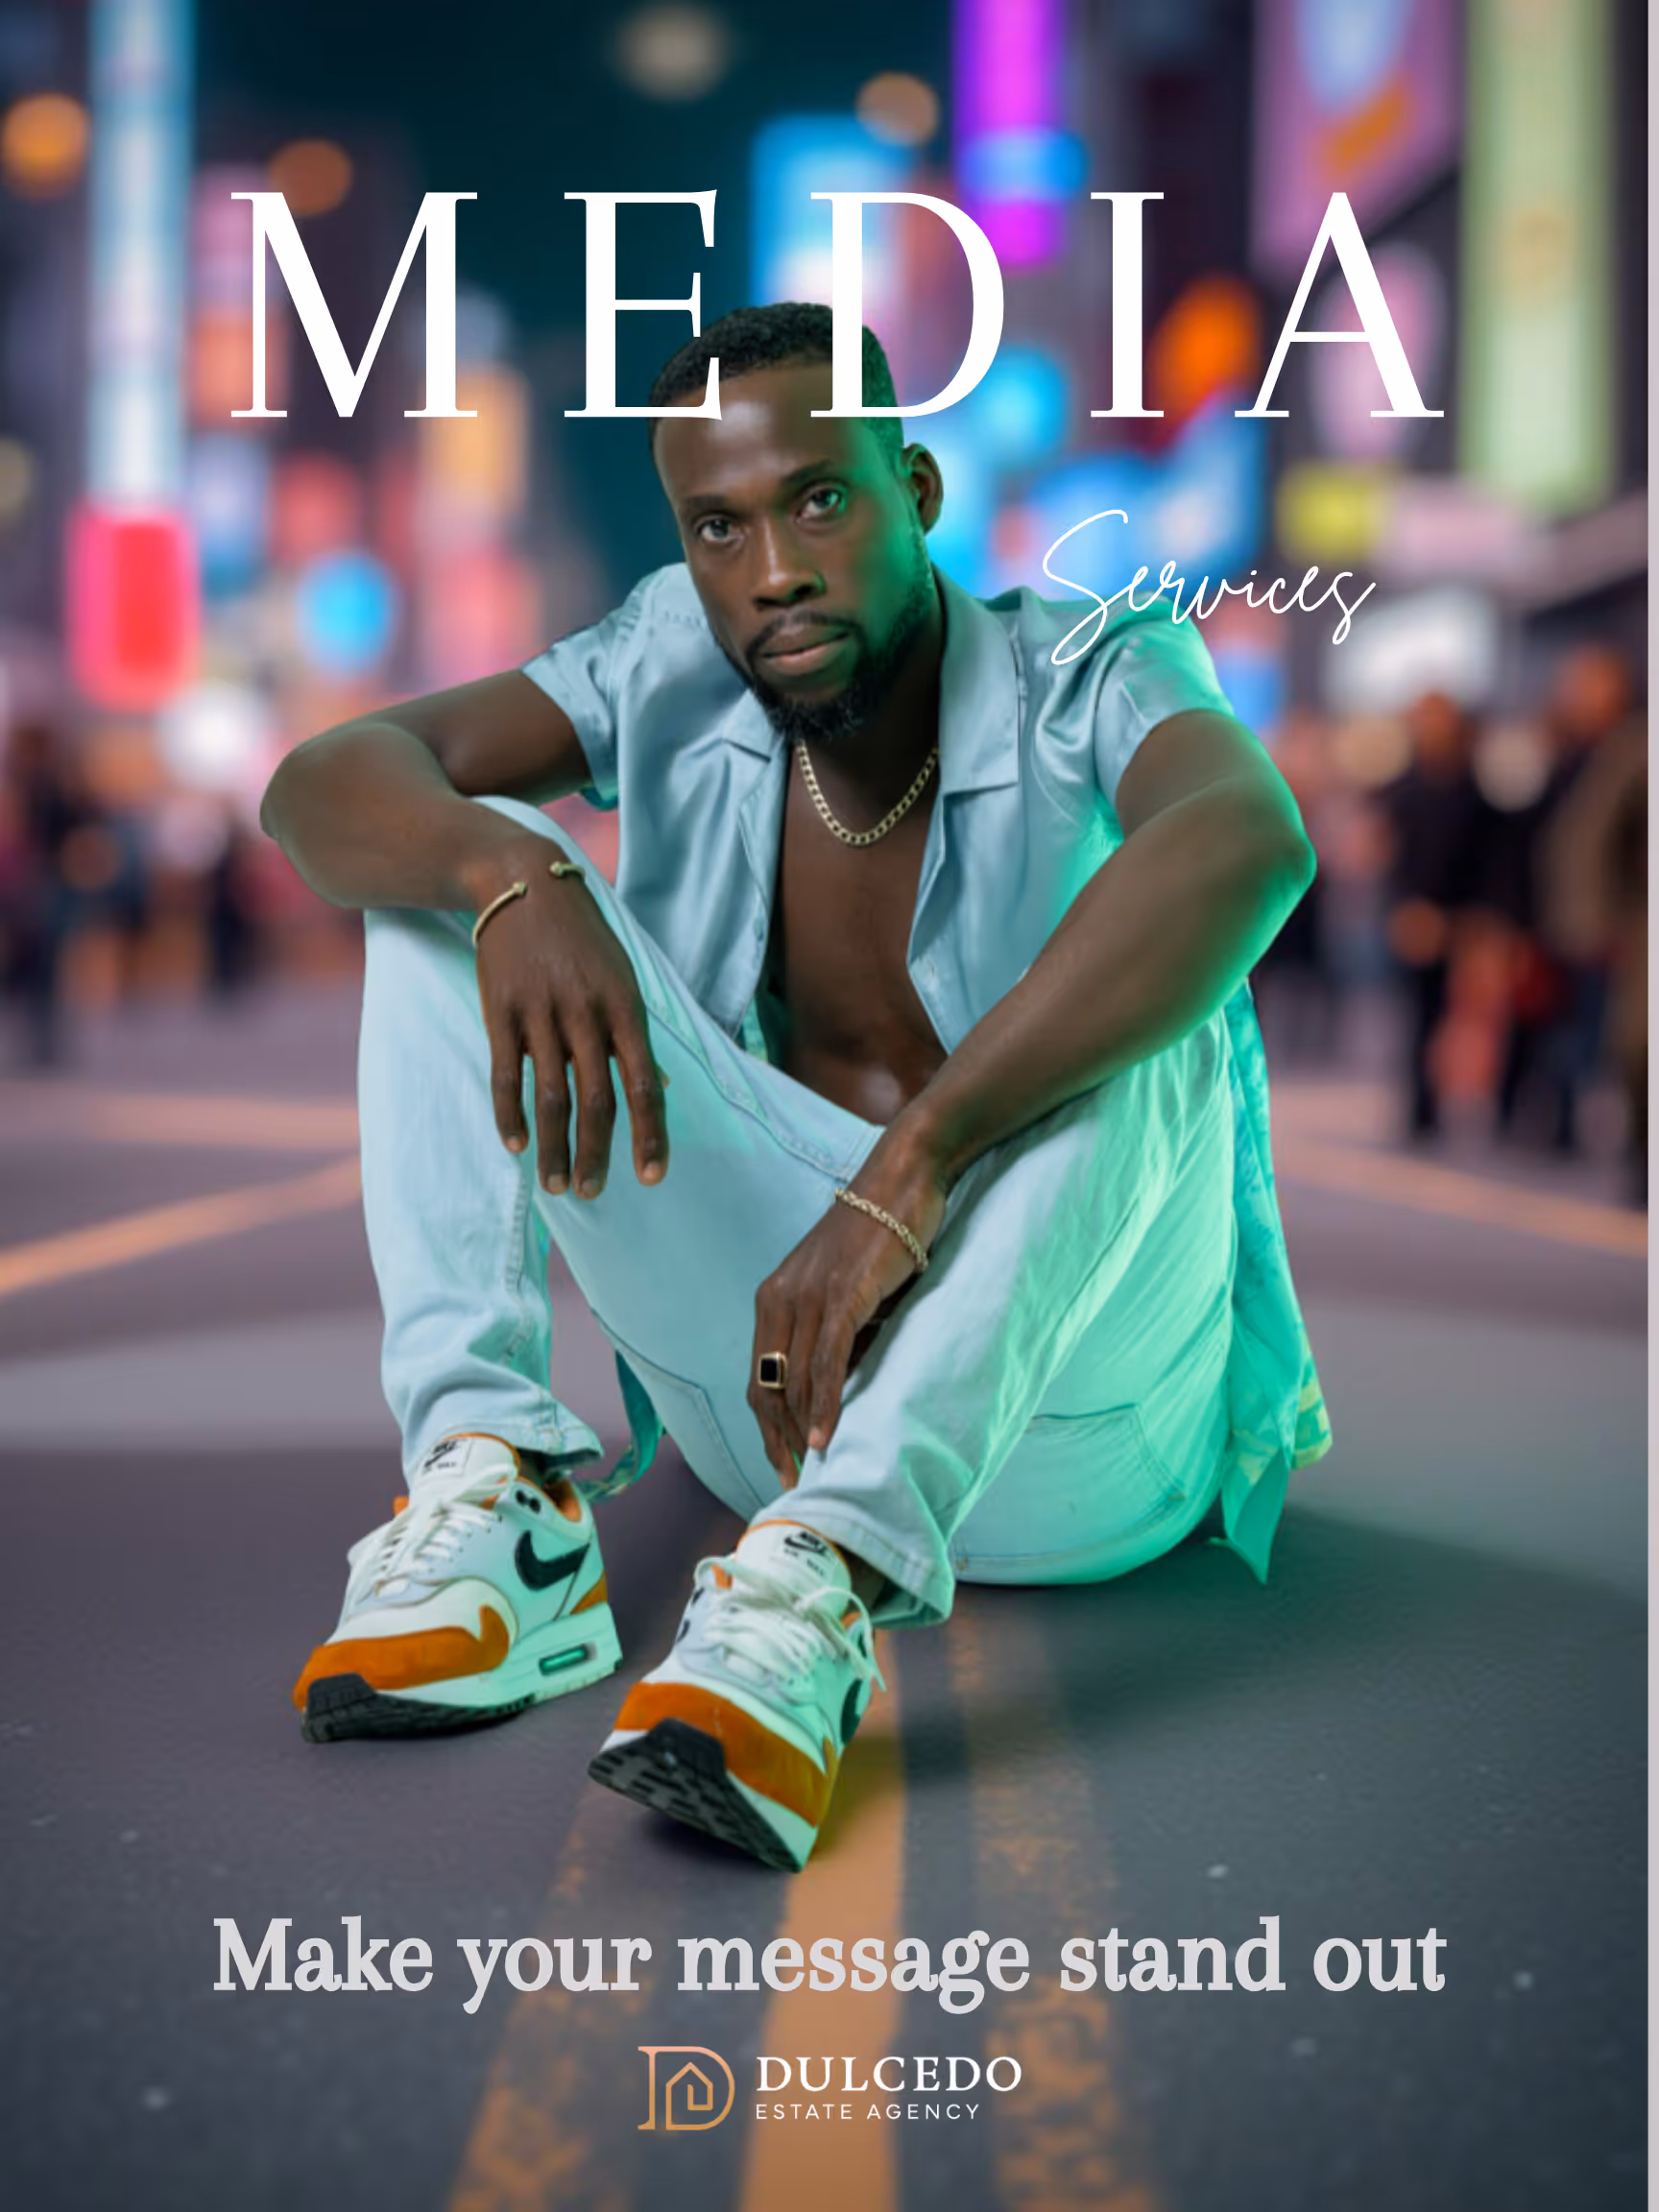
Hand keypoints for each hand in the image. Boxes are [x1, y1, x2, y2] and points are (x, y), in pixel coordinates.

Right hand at [472, 851, 667, 1197]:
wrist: (523, 884)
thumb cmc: (582, 938)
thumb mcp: (623, 977)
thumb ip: (635, 1036)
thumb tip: (659, 1091)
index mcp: (625, 1008)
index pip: (644, 1085)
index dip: (650, 1135)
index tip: (650, 1177)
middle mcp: (586, 1014)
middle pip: (596, 1100)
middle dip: (597, 1154)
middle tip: (593, 1192)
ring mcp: (540, 1014)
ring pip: (550, 1097)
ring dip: (554, 1148)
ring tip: (557, 1185)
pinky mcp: (500, 1012)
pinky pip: (505, 1075)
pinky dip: (509, 1115)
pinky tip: (515, 1144)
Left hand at [747, 1127, 948, 1482]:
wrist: (902, 1178)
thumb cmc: (881, 1234)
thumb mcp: (846, 1290)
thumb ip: (836, 1334)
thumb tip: (839, 1387)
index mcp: (773, 1299)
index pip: (758, 1378)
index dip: (765, 1426)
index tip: (780, 1463)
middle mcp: (780, 1299)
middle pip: (767, 1387)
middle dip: (775, 1439)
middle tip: (790, 1481)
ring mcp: (809, 1296)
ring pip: (793, 1380)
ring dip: (798, 1431)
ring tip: (807, 1470)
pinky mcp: (842, 1295)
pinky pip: (826, 1362)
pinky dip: (823, 1404)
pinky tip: (824, 1437)